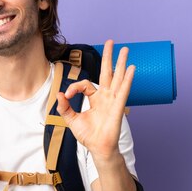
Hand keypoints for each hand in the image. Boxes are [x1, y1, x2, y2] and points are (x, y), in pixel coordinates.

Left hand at [56, 39, 134, 161]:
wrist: (98, 148)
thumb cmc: (88, 136)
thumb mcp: (71, 119)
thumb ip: (65, 107)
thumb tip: (60, 94)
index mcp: (95, 99)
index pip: (85, 84)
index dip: (74, 87)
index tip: (66, 95)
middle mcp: (106, 97)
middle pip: (108, 73)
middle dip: (109, 57)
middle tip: (111, 42)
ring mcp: (113, 100)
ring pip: (118, 78)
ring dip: (121, 63)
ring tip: (125, 49)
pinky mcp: (118, 107)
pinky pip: (123, 91)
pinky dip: (127, 79)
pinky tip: (131, 68)